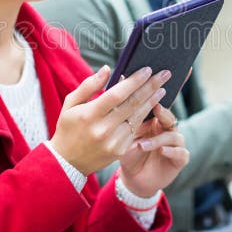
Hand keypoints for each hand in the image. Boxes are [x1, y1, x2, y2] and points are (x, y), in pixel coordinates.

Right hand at [50, 65, 170, 174]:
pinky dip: (144, 116)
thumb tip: (107, 69)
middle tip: (164, 74)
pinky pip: (135, 129)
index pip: (117, 94)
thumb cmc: (68, 128)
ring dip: (152, 101)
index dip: (134, 81)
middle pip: (133, 104)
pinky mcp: (120, 151)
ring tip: (162, 89)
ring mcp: (113, 142)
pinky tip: (152, 106)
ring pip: (138, 117)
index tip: (147, 70)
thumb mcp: (70, 104)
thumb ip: (89, 85)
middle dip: (151, 87)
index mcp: (89, 115)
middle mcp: (103, 129)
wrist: (67, 162)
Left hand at [118, 104, 189, 197]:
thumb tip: (133, 108)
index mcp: (156, 124)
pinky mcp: (180, 160)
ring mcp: (176, 146)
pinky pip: (181, 153)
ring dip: (159, 140)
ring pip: (174, 136)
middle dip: (164, 114)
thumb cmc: (130, 156)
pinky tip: (162, 151)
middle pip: (171, 119)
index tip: (150, 98)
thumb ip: (134, 125)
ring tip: (143, 145)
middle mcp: (168, 132)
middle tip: (156, 109)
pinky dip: (172, 151)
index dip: (156, 104)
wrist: (133, 179)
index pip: (159, 111)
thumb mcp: (128, 139)